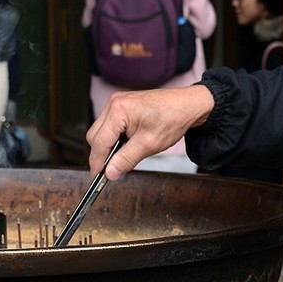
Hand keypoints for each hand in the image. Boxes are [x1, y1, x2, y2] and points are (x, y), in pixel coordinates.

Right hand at [85, 85, 214, 178]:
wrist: (187, 105)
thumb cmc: (173, 119)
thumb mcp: (149, 144)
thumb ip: (126, 159)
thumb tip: (110, 173)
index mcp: (118, 110)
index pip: (99, 142)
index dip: (98, 162)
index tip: (98, 177)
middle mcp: (114, 103)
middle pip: (95, 136)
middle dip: (102, 154)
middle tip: (112, 170)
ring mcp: (117, 103)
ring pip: (101, 132)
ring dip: (108, 147)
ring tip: (124, 156)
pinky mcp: (121, 106)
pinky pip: (109, 126)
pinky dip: (114, 139)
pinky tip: (127, 145)